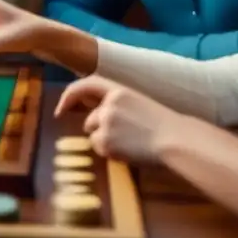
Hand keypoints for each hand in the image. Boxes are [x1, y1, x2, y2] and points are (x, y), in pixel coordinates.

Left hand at [54, 75, 181, 164]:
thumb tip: (96, 117)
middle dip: (100, 130)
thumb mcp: (139, 104)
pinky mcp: (105, 141)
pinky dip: (111, 153)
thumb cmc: (164, 126)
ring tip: (132, 143)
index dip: (70, 94)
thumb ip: (118, 105)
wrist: (176, 141)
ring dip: (106, 142)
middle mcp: (108, 105)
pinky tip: (130, 152)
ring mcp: (105, 123)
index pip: (87, 84)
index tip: (61, 108)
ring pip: (94, 136)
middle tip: (126, 138)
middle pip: (91, 120)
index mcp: (120, 91)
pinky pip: (100, 149)